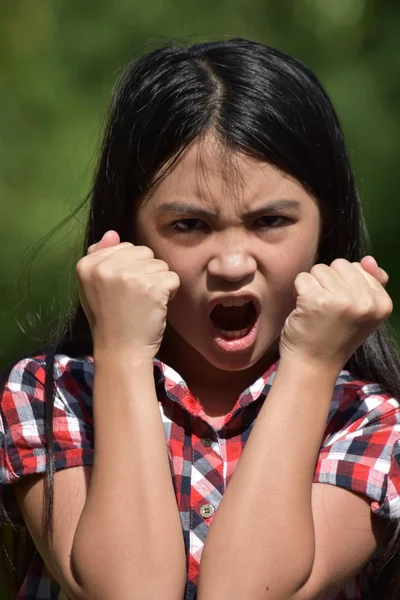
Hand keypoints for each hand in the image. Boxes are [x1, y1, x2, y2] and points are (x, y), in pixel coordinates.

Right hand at [76, 230, 179, 358]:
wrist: (120, 351)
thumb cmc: (110, 320)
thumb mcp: (94, 287)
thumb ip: (101, 257)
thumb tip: (112, 233)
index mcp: (87, 264)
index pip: (125, 247)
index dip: (130, 269)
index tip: (120, 292)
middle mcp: (105, 267)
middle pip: (144, 252)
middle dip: (146, 273)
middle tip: (134, 299)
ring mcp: (128, 276)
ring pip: (160, 264)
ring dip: (158, 284)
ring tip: (144, 304)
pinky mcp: (151, 286)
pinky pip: (172, 277)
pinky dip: (169, 293)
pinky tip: (155, 307)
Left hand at [279, 257, 392, 371]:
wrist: (313, 366)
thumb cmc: (334, 337)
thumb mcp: (362, 313)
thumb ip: (371, 284)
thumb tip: (368, 259)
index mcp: (382, 304)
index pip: (358, 268)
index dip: (344, 285)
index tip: (342, 311)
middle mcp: (366, 301)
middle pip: (339, 265)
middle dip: (328, 282)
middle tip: (327, 310)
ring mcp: (342, 300)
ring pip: (320, 269)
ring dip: (313, 287)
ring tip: (316, 310)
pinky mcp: (316, 300)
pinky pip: (303, 277)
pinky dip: (298, 292)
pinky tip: (303, 310)